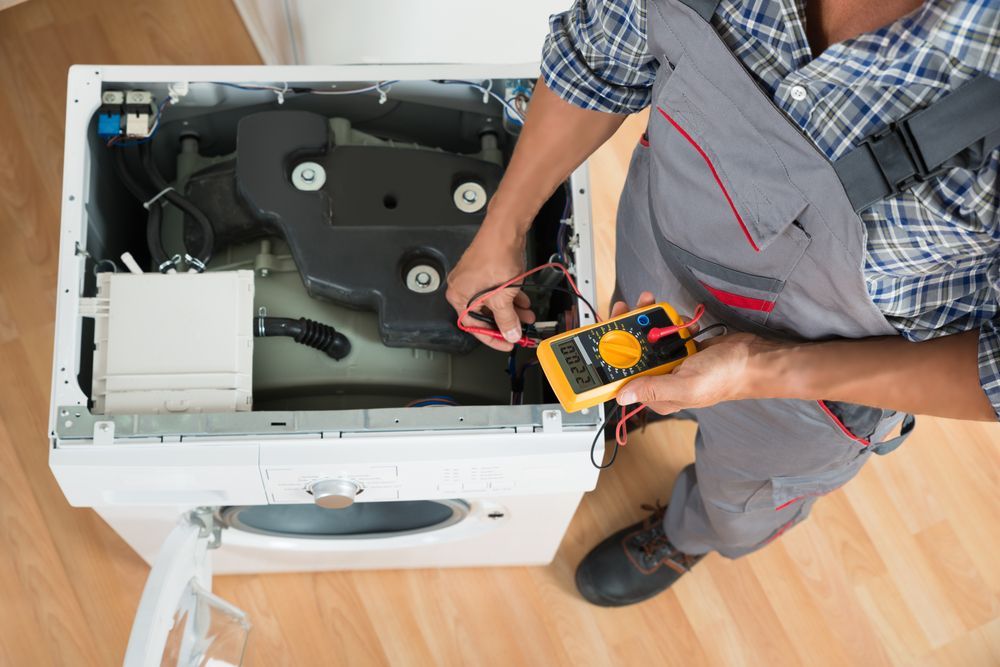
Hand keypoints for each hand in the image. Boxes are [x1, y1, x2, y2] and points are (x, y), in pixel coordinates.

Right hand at [445, 221, 536, 351]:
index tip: (506, 343)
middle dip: (505, 322)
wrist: (505, 229)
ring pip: (493, 302)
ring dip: (511, 310)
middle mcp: (462, 287)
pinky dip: (509, 297)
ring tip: (526, 316)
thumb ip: (507, 319)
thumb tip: (510, 333)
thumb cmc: (496, 255)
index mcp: (458, 296)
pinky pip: (496, 291)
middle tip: (519, 330)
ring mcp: (474, 279)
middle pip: (484, 315)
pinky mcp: (485, 271)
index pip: (473, 327)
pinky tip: (523, 301)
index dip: (492, 338)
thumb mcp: (504, 296)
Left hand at [612, 292, 766, 413]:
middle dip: (627, 329)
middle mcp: (661, 379)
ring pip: (647, 338)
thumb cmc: (726, 377)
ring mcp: (670, 361)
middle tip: (627, 309)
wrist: (754, 358)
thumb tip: (622, 396)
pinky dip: (668, 321)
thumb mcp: (685, 386)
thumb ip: (653, 389)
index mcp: (657, 395)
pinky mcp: (680, 347)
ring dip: (648, 320)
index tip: (604, 334)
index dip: (610, 357)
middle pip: (632, 353)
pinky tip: (677, 319)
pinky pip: (665, 331)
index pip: (623, 377)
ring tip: (650, 305)